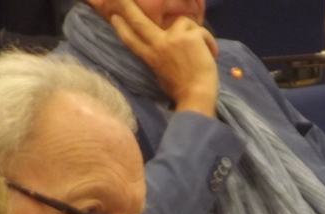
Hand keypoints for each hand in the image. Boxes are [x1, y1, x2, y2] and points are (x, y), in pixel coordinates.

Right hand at [108, 0, 218, 116]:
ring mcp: (173, 38)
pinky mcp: (190, 35)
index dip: (120, 27)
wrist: (196, 95)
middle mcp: (157, 44)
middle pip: (139, 20)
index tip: (113, 16)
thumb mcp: (161, 72)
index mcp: (149, 56)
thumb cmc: (181, 89)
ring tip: (201, 51)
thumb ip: (159, 56)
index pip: (130, 39)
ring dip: (194, 33)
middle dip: (128, 6)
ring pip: (183, 21)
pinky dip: (208, 42)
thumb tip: (162, 45)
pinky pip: (201, 31)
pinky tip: (210, 54)